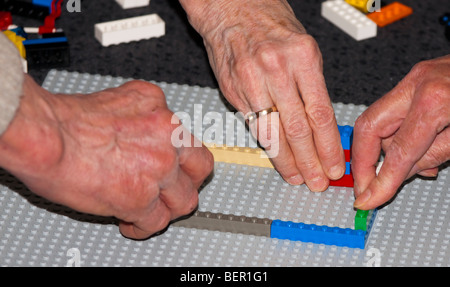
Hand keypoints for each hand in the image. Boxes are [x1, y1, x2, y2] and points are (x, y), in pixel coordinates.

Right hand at [0, 76, 213, 238]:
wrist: (45, 136)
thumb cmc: (64, 120)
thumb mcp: (114, 102)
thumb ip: (137, 119)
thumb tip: (137, 140)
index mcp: (158, 107)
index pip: (185, 137)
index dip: (178, 156)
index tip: (173, 164)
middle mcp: (167, 135)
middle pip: (200, 167)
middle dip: (189, 182)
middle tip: (175, 189)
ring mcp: (160, 168)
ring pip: (185, 199)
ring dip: (168, 208)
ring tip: (152, 210)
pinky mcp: (142, 198)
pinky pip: (156, 222)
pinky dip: (144, 226)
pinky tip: (130, 222)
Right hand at [179, 0, 345, 190]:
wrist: (231, 7)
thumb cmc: (269, 22)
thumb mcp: (304, 46)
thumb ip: (311, 86)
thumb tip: (320, 125)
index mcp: (302, 56)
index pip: (319, 114)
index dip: (328, 146)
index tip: (333, 164)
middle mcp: (276, 69)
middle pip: (297, 129)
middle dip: (309, 161)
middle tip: (317, 181)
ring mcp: (251, 81)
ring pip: (272, 132)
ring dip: (286, 160)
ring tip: (296, 177)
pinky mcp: (233, 90)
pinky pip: (252, 125)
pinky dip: (266, 145)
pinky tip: (275, 157)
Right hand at [352, 55, 449, 209]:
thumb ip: (432, 156)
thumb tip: (398, 175)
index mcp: (434, 100)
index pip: (398, 151)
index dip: (381, 180)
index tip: (369, 198)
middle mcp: (417, 84)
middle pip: (368, 127)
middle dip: (362, 160)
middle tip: (363, 184)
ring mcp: (415, 79)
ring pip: (380, 122)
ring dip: (388, 149)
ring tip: (414, 166)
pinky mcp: (418, 80)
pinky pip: (393, 112)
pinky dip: (399, 134)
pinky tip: (418, 147)